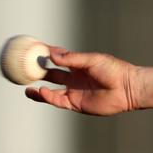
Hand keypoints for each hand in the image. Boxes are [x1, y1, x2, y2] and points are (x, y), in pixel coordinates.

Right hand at [25, 47, 152, 115]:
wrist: (127, 88)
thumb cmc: (114, 70)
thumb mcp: (92, 60)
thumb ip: (72, 59)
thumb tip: (52, 55)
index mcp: (80, 65)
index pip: (60, 58)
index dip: (48, 54)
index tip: (34, 49)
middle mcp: (76, 78)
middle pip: (53, 74)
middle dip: (40, 71)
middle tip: (26, 68)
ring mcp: (75, 91)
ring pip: (52, 91)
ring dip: (39, 88)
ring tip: (26, 85)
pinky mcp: (76, 104)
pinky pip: (58, 101)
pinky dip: (48, 97)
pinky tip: (40, 91)